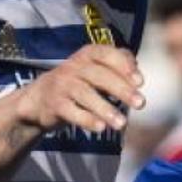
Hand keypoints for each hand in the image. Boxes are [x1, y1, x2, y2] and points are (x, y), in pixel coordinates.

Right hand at [15, 45, 144, 134]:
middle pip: (99, 75)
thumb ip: (118, 68)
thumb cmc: (78, 83)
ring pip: (85, 94)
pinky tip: (101, 128)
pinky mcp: (55, 104)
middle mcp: (74, 67)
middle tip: (140, 103)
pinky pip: (71, 111)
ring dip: (105, 109)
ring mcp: (62, 84)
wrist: (40, 99)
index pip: (106, 54)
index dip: (123, 65)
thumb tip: (138, 76)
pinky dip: (86, 119)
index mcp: (87, 55)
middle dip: (121, 89)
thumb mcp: (96, 70)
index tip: (140, 82)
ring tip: (122, 123)